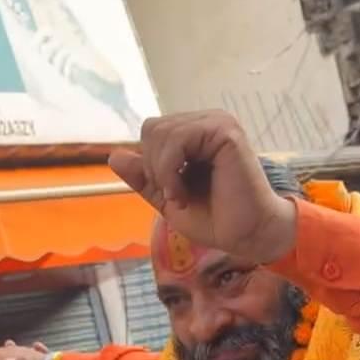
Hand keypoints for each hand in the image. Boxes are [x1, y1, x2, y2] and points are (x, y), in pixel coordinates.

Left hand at [107, 111, 296, 261]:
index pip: (152, 132)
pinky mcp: (225, 131)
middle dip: (153, 167)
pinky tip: (182, 192)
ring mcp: (217, 123)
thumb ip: (144, 177)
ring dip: (161, 172)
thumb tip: (114, 156)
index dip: (150, 164)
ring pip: (160, 132)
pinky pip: (177, 138)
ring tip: (180, 197)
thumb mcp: (168, 198)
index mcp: (196, 134)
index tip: (170, 194)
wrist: (246, 236)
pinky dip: (169, 169)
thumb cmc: (215, 220)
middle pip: (152, 128)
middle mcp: (207, 122)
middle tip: (175, 196)